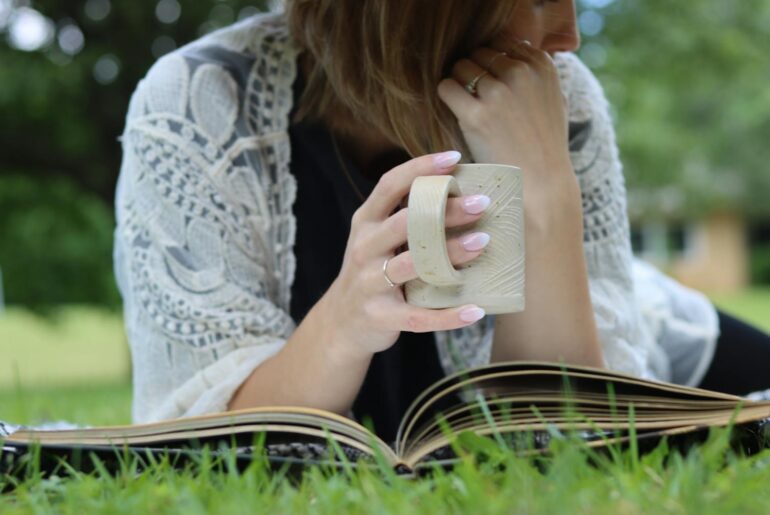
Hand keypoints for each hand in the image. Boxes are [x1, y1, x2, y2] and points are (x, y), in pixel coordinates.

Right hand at [325, 151, 489, 357]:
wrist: (340, 322)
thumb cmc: (371, 271)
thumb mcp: (376, 239)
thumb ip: (406, 219)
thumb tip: (463, 196)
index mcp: (365, 222)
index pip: (390, 186)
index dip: (420, 168)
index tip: (454, 158)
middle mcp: (365, 248)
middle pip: (405, 223)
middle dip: (444, 211)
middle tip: (481, 204)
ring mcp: (370, 283)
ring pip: (413, 266)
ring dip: (449, 254)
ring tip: (482, 242)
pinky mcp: (382, 316)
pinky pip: (419, 317)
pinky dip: (449, 316)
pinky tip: (476, 310)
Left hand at [437, 39, 572, 190]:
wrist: (542, 184)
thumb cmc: (545, 145)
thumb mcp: (554, 99)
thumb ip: (536, 73)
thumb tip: (515, 53)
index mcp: (541, 65)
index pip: (502, 43)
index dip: (492, 62)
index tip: (492, 84)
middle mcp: (521, 73)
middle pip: (479, 52)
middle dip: (475, 71)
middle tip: (477, 97)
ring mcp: (498, 93)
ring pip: (461, 66)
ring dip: (459, 84)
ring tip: (468, 106)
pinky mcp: (476, 115)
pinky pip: (446, 87)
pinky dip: (446, 96)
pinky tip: (457, 112)